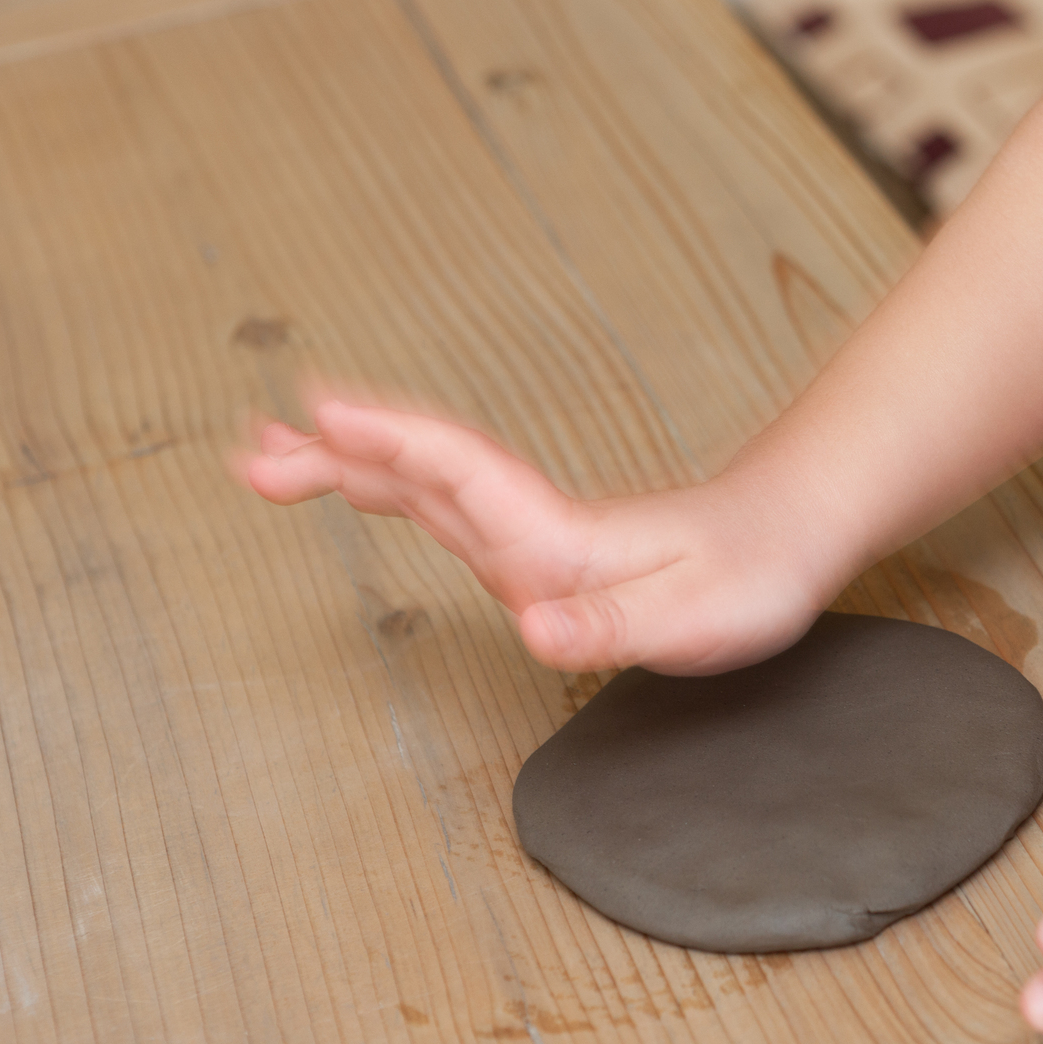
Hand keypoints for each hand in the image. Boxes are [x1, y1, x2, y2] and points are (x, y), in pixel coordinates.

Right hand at [233, 382, 840, 673]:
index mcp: (559, 538)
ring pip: (427, 486)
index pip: (460, 475)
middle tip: (254, 448)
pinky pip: (452, 507)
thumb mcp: (696, 616)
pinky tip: (375, 489)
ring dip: (352, 466)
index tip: (320, 414)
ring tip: (275, 458)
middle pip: (421, 473)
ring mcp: (533, 534)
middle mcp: (535, 527)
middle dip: (336, 454)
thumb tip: (536, 629)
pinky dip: (397, 487)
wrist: (789, 540)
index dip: (390, 444)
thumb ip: (613, 624)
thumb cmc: (752, 575)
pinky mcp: (543, 548)